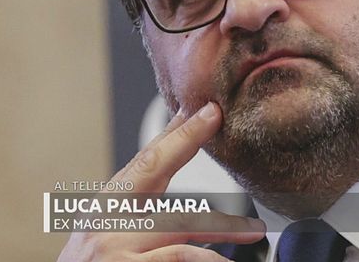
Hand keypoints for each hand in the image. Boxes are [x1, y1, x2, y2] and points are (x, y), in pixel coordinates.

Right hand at [57, 102, 265, 260]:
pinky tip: (223, 261)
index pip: (146, 161)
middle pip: (156, 176)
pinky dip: (204, 258)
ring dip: (222, 228)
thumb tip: (177, 150)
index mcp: (107, 207)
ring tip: (252, 233)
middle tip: (220, 122)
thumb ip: (139, 198)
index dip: (179, 134)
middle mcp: (106, 223)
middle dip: (190, 147)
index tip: (208, 111)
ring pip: (178, 227)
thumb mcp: (108, 228)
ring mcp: (114, 249)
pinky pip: (177, 259)